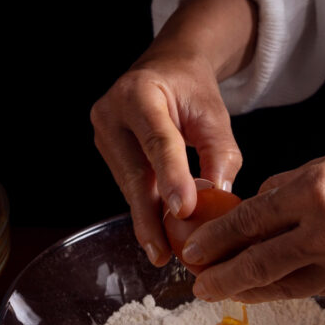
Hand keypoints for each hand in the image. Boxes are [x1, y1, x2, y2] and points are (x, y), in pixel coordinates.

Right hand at [90, 0, 256, 265]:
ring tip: (165, 252)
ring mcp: (104, 134)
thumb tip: (217, 199)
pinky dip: (147, 209)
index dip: (171, 178)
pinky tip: (158, 234)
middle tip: (163, 253)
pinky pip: (129, 186)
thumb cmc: (192, 92)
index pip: (159, 141)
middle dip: (150, 216)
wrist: (166, 71)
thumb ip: (220, 155)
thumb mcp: (215, 115)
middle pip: (135, 172)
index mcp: (140, 93)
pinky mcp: (107, 153)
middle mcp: (112, 112)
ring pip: (130, 185)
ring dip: (148, 219)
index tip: (184, 211)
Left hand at [181, 136, 324, 301]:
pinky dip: (282, 290)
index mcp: (317, 191)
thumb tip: (257, 206)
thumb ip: (290, 186)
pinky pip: (309, 289)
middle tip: (197, 283)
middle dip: (221, 276)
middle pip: (258, 263)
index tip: (193, 249)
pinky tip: (266, 289)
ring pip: (282, 285)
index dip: (215, 240)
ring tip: (224, 290)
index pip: (249, 222)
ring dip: (247, 290)